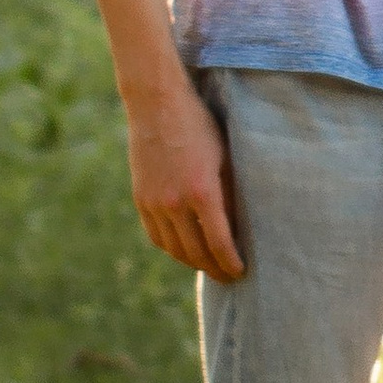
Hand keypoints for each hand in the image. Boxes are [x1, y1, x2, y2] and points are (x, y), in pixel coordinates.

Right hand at [122, 76, 242, 278]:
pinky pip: (156, 236)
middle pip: (196, 253)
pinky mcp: (141, 199)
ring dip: (192, 262)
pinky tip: (183, 250)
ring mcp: (154, 203)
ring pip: (174, 249)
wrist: (157, 105)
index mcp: (203, 192)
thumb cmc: (200, 126)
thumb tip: (240, 227)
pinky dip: (171, 249)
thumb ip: (231, 194)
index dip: (231, 263)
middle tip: (227, 277)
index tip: (241, 272)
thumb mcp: (225, 157)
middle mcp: (175, 203)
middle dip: (214, 269)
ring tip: (208, 265)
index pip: (219, 243)